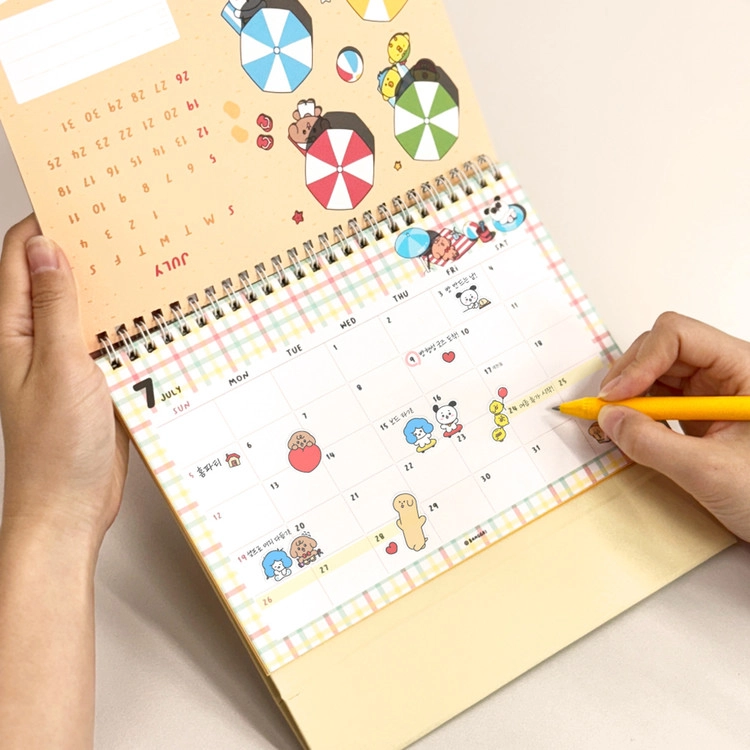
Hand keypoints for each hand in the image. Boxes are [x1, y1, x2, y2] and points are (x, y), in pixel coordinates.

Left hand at [0, 216, 128, 546]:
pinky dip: (127, 324)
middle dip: (85, 249)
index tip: (79, 197)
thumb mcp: (59, 368)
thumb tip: (48, 249)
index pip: (20, 259)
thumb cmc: (55, 451)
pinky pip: (110, 340)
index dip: (44, 223)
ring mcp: (66, 361)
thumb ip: (56, 308)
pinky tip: (152, 317)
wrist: (71, 508)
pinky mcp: (94, 381)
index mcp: (12, 332)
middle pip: (55, 277)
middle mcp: (35, 340)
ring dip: (111, 288)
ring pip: (87, 308)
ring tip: (145, 264)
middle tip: (125, 226)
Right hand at [598, 312, 749, 541]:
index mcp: (744, 369)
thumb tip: (609, 419)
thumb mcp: (709, 471)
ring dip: (632, 394)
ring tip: (620, 422)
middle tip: (608, 409)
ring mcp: (715, 390)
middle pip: (663, 348)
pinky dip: (640, 410)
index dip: (641, 361)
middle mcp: (729, 371)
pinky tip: (636, 430)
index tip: (616, 396)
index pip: (679, 336)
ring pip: (657, 371)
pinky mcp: (702, 411)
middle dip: (630, 376)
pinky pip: (662, 396)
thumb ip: (653, 444)